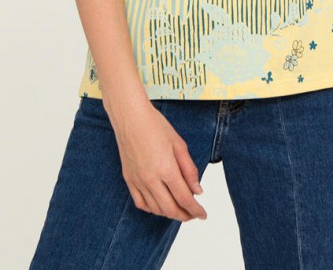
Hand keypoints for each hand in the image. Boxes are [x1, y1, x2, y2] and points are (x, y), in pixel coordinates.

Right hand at [108, 100, 207, 222]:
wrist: (130, 117)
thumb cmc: (156, 126)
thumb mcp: (179, 144)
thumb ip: (189, 169)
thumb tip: (198, 191)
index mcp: (166, 169)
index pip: (184, 198)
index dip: (196, 210)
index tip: (203, 214)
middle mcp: (151, 179)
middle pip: (170, 209)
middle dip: (185, 215)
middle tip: (194, 214)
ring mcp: (138, 181)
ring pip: (156, 209)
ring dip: (170, 213)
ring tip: (180, 209)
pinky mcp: (129, 180)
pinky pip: (141, 203)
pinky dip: (152, 209)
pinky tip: (160, 204)